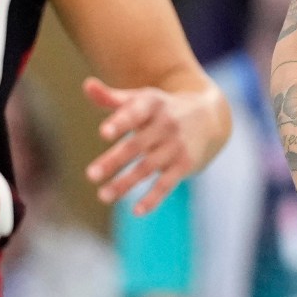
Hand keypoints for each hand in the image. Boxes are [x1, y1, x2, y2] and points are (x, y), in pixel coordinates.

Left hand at [85, 77, 195, 212]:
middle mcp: (167, 124)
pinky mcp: (186, 164)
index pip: (135, 113)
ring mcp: (177, 146)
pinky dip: (154, 198)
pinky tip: (136, 211)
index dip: (121, 122)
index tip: (103, 133)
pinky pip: (168, 183)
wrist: (210, 116)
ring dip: (126, 183)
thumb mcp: (142, 99)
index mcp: (153, 105)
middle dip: (115, 160)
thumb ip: (112, 97)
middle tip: (91, 175)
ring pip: (148, 167)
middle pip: (137, 145)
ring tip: (103, 196)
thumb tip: (86, 85)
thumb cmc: (164, 108)